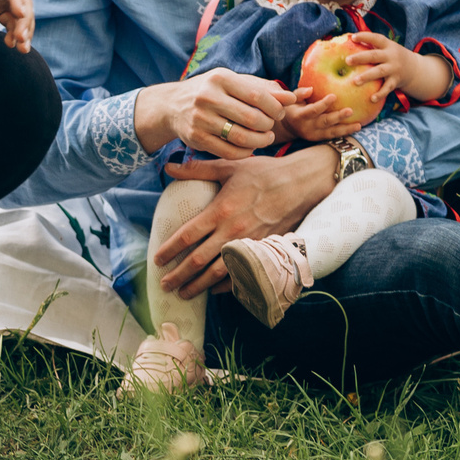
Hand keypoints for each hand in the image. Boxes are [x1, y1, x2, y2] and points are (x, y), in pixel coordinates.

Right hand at [138, 69, 294, 158]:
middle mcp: (208, 97)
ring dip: (259, 142)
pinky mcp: (196, 138)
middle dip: (268, 126)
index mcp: (220, 78)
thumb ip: (263, 89)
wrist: (172, 105)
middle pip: (251, 118)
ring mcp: (200, 119)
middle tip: (270, 127)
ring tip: (265, 138)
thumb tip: (292, 98)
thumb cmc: (212, 91)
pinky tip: (250, 148)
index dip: (274, 108)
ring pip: (240, 138)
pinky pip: (228, 151)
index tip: (279, 113)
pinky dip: (245, 153)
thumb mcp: (234, 83)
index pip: (256, 95)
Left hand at [154, 151, 338, 295]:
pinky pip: (243, 273)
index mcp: (220, 210)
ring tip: (184, 294)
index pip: (187, 235)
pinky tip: (215, 290)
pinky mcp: (264, 250)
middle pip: (199, 260)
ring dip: (199, 286)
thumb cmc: (264, 172)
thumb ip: (197, 170)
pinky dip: (227, 285)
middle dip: (179, 275)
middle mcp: (233, 231)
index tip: (157, 260)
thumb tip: (168, 167)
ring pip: (219, 272)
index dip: (169, 250)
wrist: (302, 183)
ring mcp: (249, 243)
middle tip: (164, 285)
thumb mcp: (229, 166)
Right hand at [281, 91, 366, 142]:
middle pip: (325, 122)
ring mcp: (314, 135)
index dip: (323, 104)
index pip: (313, 110)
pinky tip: (356, 128)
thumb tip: (311, 89)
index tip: (334, 96)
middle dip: (338, 117)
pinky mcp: (319, 139)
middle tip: (350, 111)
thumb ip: (300, 93)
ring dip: (346, 129)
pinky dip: (345, 133)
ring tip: (358, 125)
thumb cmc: (293, 107)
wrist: (288, 127)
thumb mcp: (292, 99)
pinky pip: (334, 137)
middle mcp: (307, 127)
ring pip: (332, 133)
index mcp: (300, 116)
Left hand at [342, 31, 451, 103]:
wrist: (414, 68)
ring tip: (355, 81)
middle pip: (375, 55)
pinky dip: (380, 93)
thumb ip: (370, 44)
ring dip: (367, 76)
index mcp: (387, 45)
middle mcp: (391, 56)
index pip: (376, 38)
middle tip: (347, 61)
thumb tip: (348, 38)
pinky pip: (387, 88)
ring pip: (380, 72)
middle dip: (361, 58)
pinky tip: (371, 99)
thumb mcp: (385, 47)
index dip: (365, 37)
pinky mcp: (396, 81)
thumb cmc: (391, 56)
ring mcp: (394, 68)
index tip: (353, 37)